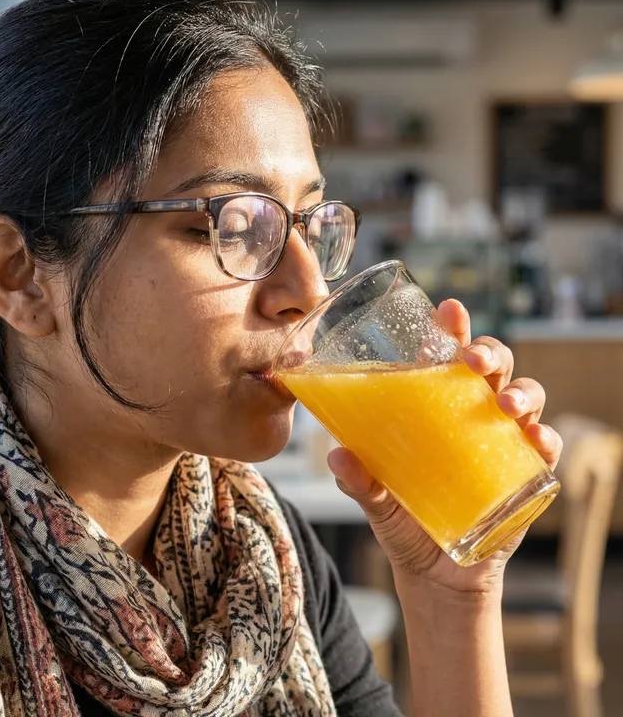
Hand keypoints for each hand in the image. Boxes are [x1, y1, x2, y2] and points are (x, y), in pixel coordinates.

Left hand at [328, 299, 562, 596]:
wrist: (435, 574)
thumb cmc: (403, 520)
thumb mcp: (374, 498)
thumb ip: (358, 478)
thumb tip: (337, 454)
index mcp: (433, 406)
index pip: (446, 356)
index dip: (452, 329)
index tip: (449, 309)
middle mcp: (471, 414)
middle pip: (492, 365)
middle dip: (488, 352)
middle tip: (472, 360)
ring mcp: (502, 440)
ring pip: (526, 395)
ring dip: (521, 390)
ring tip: (503, 402)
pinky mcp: (526, 474)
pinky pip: (546, 445)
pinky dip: (545, 437)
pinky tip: (535, 438)